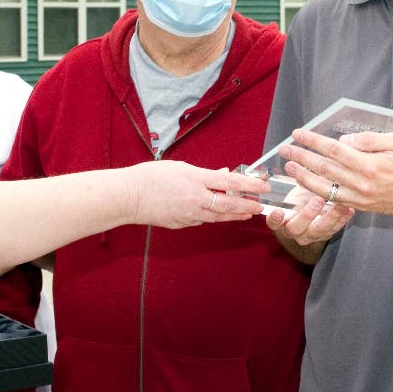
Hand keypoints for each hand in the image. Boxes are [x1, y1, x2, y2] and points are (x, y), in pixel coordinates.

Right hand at [129, 162, 267, 228]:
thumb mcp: (180, 168)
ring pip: (218, 216)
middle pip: (229, 204)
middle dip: (247, 205)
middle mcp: (195, 199)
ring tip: (246, 212)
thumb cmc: (150, 177)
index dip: (249, 185)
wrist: (129, 196)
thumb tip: (223, 174)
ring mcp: (189, 214)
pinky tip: (219, 214)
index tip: (263, 186)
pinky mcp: (182, 224)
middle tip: (260, 206)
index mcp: (195, 179)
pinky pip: (202, 220)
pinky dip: (213, 216)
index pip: (229, 182)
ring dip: (234, 214)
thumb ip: (204, 173)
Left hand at [280, 128, 392, 216]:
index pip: (333, 150)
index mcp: (371, 164)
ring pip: (325, 187)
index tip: (298, 133)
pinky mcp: (361, 207)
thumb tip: (343, 141)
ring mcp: (361, 198)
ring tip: (289, 167)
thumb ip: (368, 139)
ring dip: (303, 177)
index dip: (313, 141)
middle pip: (324, 168)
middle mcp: (363, 183)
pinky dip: (317, 192)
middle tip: (285, 148)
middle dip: (301, 157)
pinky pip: (334, 199)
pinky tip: (306, 184)